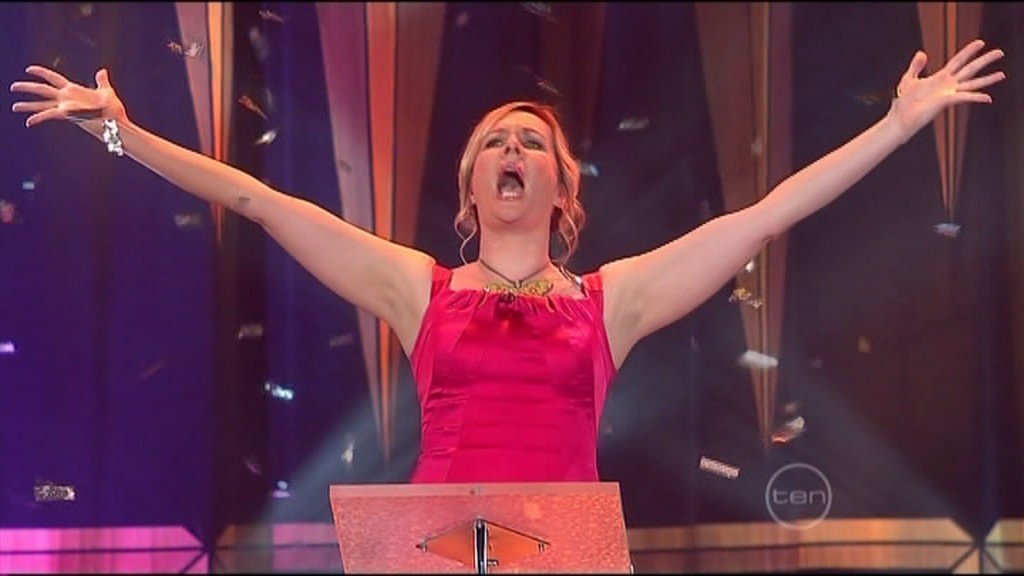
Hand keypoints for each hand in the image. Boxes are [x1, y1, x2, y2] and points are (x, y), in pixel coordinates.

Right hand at [10, 66, 127, 134]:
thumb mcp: (106, 91)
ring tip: (14, 107)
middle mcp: (66, 98)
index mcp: (73, 90)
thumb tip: (102, 71)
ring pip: (42, 103)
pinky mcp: (67, 114)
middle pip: (42, 89)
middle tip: (12, 87)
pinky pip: (49, 114)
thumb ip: (101, 81)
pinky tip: (29, 122)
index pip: (53, 77)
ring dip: (28, 105)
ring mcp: (65, 106)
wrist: (117, 122)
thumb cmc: (113, 109)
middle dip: (28, 87)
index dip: (41, 72)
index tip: (29, 69)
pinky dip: (39, 117)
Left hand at [890, 39, 1004, 143]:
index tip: (980, 42)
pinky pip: (964, 97)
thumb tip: (922, 53)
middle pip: (971, 68)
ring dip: (988, 79)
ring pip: (973, 83)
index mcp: (941, 78)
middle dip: (986, 60)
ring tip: (1002, 74)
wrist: (900, 118)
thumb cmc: (904, 101)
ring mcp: (949, 93)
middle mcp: (949, 85)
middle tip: (1000, 52)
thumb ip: (916, 66)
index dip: (969, 51)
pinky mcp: (946, 101)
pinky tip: (987, 98)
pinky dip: (976, 97)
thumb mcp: (909, 79)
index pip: (959, 60)